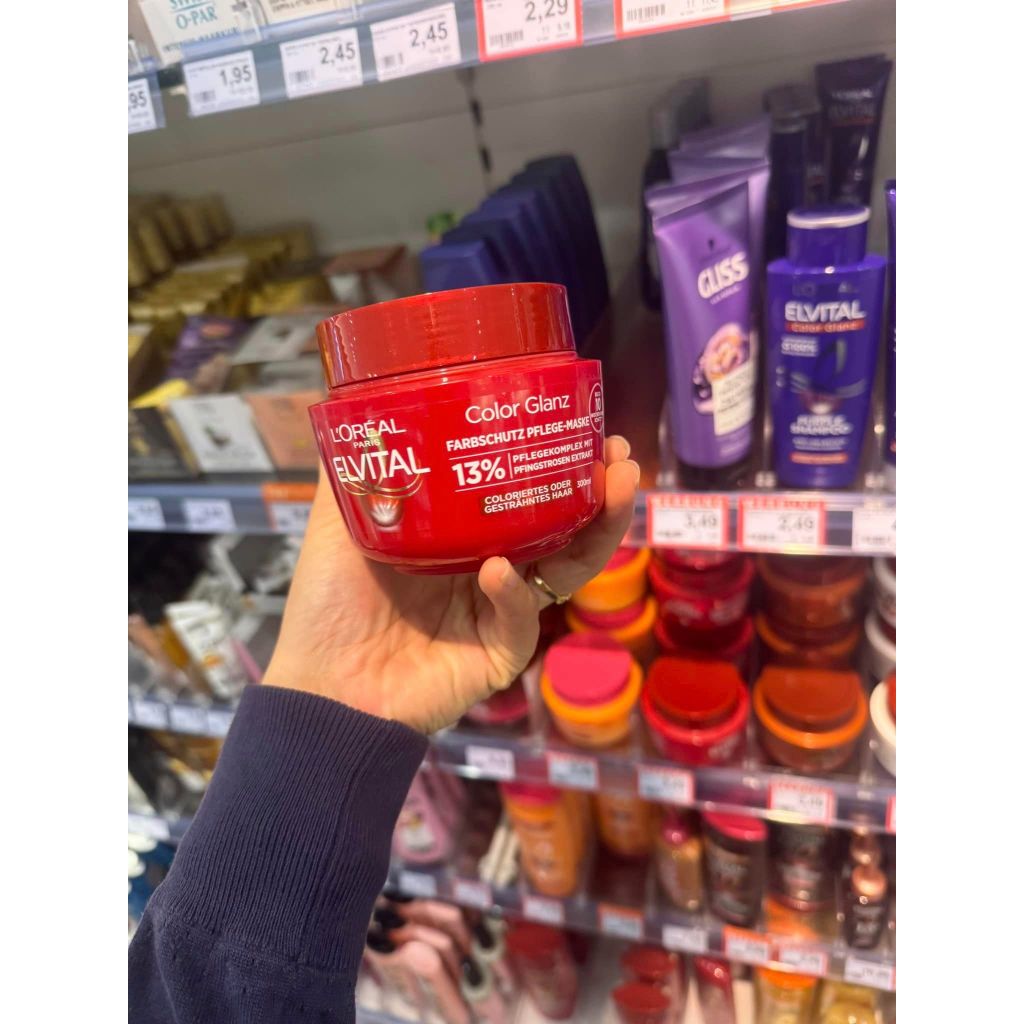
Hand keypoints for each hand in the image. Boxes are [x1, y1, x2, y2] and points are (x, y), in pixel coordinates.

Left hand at [263, 437, 639, 732]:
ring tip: (612, 490)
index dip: (555, 465)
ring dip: (594, 533)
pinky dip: (511, 596)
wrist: (318, 683)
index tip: (579, 426)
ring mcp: (497, 615)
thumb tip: (364, 406)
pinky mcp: (496, 657)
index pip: (525, 497)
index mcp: (462, 538)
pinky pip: (519, 624)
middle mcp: (489, 571)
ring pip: (565, 573)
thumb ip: (357, 471)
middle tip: (620, 457)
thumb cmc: (328, 604)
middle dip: (598, 494)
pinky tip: (499, 570)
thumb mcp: (340, 522)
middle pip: (562, 530)